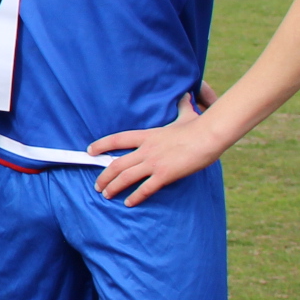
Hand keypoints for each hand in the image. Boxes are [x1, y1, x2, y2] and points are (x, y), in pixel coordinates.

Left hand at [89, 94, 229, 203]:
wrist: (208, 136)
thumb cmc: (198, 126)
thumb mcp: (186, 115)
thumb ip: (182, 107)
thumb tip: (186, 96)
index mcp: (147, 135)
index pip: (117, 139)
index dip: (101, 145)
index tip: (90, 151)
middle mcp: (146, 150)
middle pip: (117, 164)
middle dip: (104, 176)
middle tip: (97, 186)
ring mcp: (154, 162)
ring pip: (126, 177)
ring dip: (113, 187)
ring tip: (106, 195)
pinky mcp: (165, 174)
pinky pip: (145, 189)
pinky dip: (135, 197)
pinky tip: (128, 203)